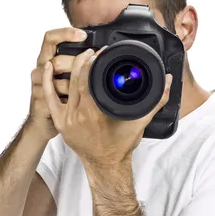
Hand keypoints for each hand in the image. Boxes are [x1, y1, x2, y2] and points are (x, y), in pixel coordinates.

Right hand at [27, 27, 88, 141]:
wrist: (44, 120)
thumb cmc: (60, 97)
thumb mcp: (70, 76)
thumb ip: (79, 64)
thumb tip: (100, 53)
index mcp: (47, 58)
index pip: (51, 38)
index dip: (65, 33)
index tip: (83, 35)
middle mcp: (40, 67)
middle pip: (57, 59)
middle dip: (77, 63)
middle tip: (95, 64)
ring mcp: (37, 82)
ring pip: (57, 78)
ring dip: (75, 82)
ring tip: (89, 87)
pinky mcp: (39, 96)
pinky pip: (52, 91)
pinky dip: (63, 90)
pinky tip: (73, 92)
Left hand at [42, 46, 172, 166]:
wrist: (105, 165)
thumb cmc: (121, 145)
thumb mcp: (140, 122)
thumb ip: (155, 100)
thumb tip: (167, 81)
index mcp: (95, 113)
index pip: (89, 78)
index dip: (94, 61)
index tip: (101, 51)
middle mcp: (78, 115)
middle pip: (76, 79)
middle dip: (83, 60)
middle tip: (92, 51)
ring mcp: (66, 119)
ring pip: (64, 85)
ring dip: (70, 68)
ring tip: (78, 57)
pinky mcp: (59, 122)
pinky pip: (49, 98)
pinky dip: (47, 81)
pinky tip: (48, 67)